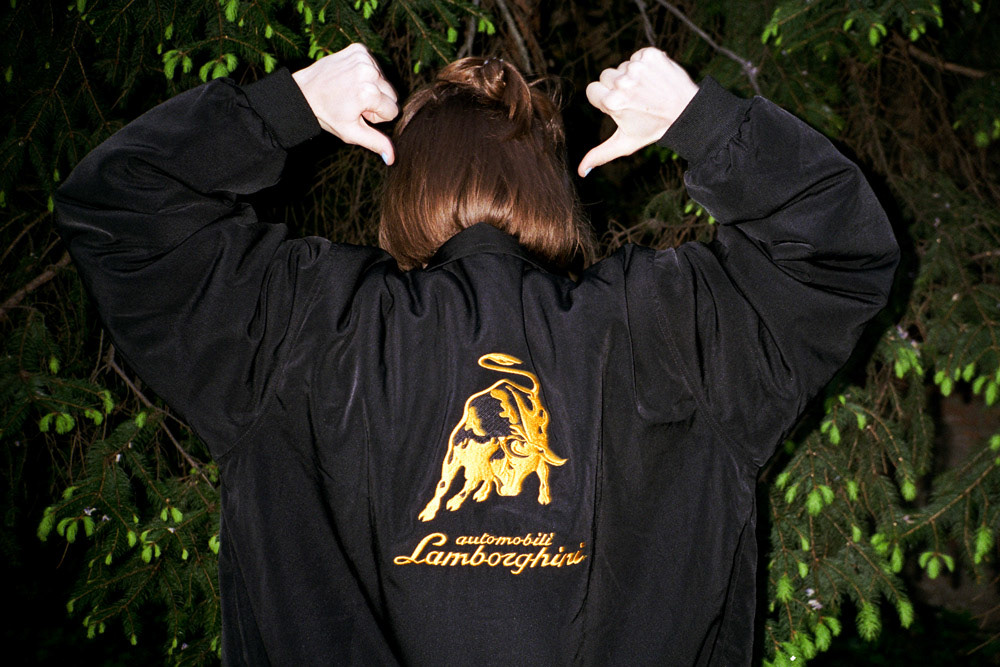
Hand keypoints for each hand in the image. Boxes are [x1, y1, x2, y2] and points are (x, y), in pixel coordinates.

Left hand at [292, 44, 398, 163]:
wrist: (303, 91)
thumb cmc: (327, 114)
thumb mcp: (351, 132)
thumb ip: (375, 143)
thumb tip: (392, 158)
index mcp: (369, 93)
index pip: (393, 111)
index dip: (377, 117)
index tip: (358, 113)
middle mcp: (369, 72)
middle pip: (392, 95)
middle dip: (377, 102)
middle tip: (353, 103)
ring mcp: (364, 58)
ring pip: (384, 81)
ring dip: (371, 87)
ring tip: (350, 91)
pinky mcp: (359, 49)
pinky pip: (375, 66)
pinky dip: (366, 73)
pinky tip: (350, 79)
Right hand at [578, 48, 698, 176]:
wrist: (686, 112)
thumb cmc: (653, 128)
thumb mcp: (625, 143)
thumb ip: (600, 154)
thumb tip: (580, 172)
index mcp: (612, 102)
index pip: (592, 90)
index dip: (604, 99)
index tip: (621, 106)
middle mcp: (623, 83)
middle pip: (606, 76)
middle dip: (617, 86)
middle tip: (637, 99)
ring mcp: (638, 67)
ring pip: (622, 66)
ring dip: (633, 76)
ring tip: (648, 90)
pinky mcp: (651, 54)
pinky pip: (638, 55)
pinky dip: (645, 64)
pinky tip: (655, 79)